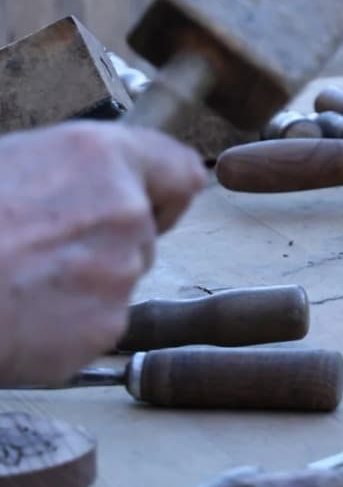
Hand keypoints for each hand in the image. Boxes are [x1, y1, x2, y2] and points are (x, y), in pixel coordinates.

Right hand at [0, 123, 204, 383]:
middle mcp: (125, 210)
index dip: (163, 193)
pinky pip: (92, 327)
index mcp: (101, 156)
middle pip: (144, 234)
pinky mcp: (101, 328)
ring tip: (15, 284)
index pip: (181, 172)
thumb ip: (71, 173)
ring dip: (80, 288)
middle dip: (103, 245)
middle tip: (38, 253)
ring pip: (116, 282)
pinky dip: (61, 329)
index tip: (150, 206)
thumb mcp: (8, 163)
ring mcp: (117, 272)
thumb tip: (91, 184)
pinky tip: (16, 317)